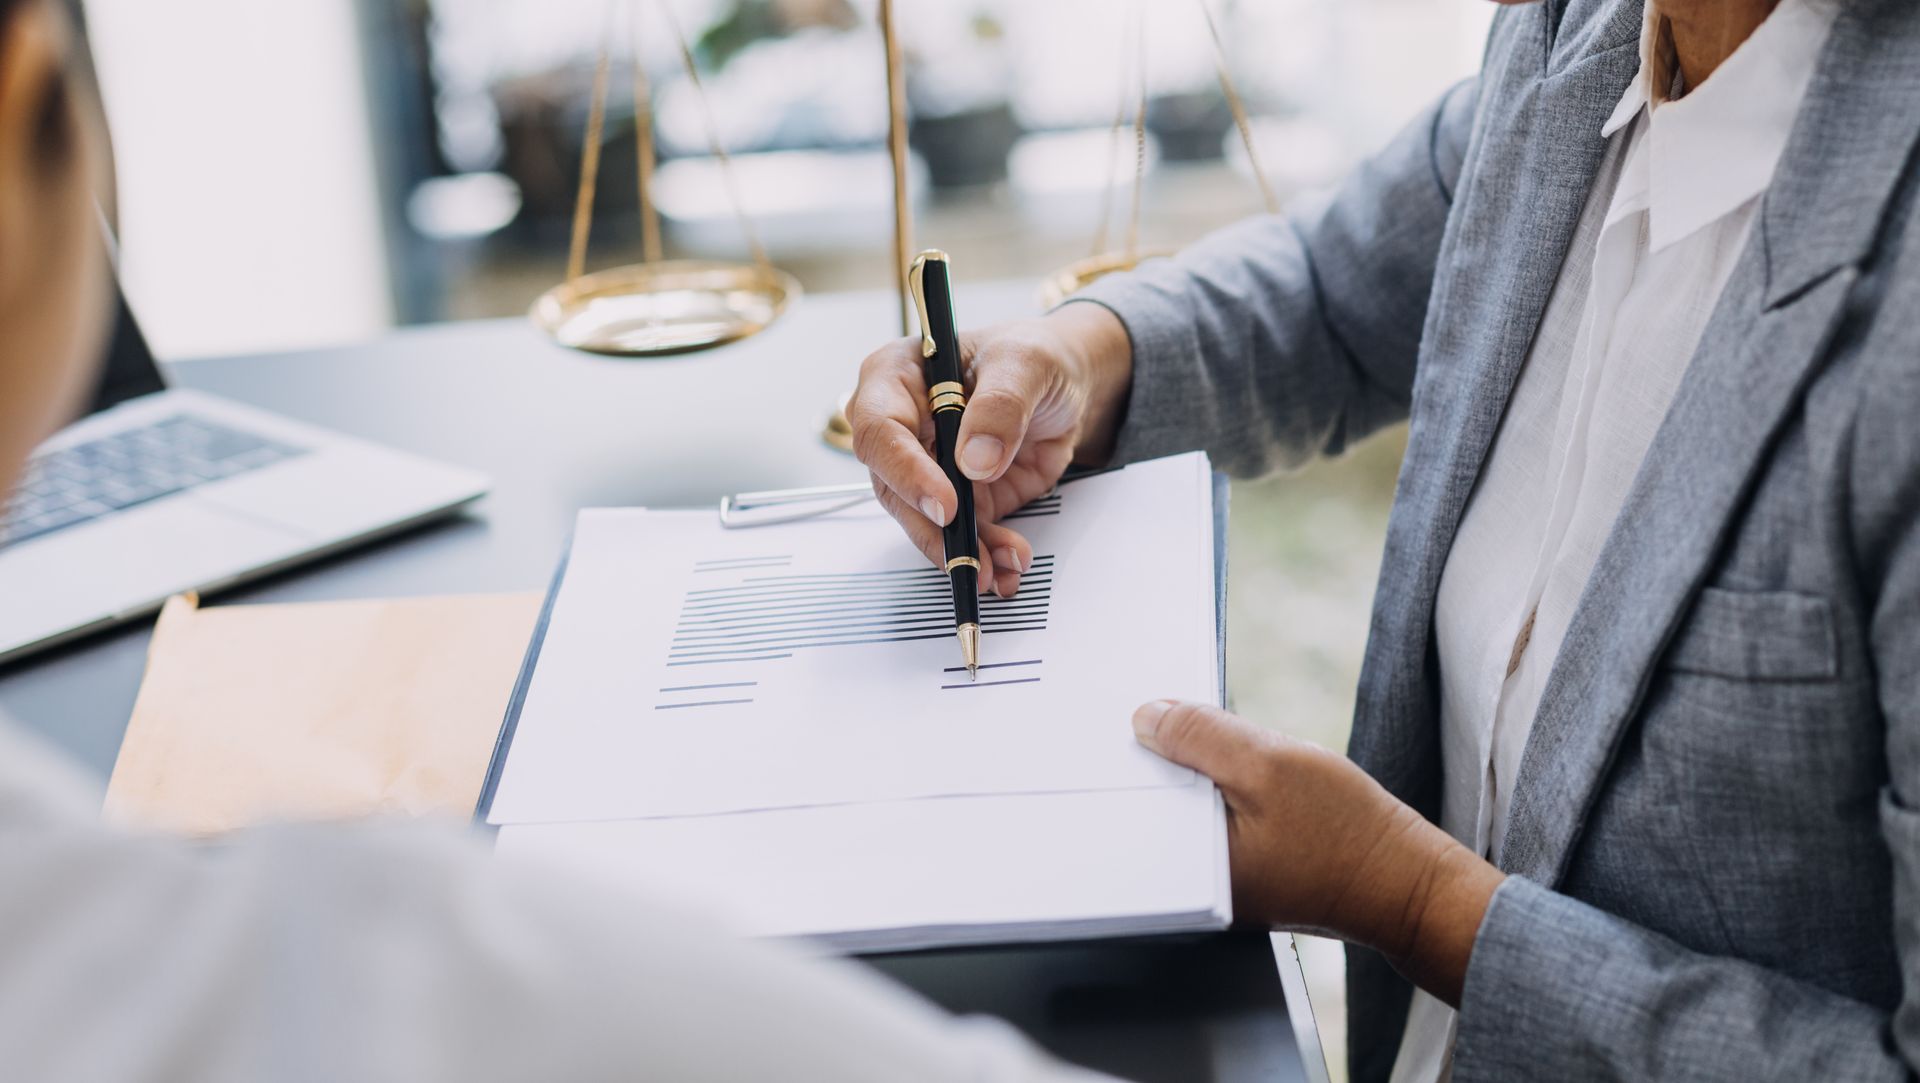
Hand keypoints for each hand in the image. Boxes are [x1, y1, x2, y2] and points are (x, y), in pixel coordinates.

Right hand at [847, 302, 1131, 596]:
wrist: (1066, 383)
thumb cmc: (1034, 355)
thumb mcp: (1025, 362)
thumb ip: (1001, 405)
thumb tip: (976, 458)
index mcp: (897, 378)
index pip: (880, 430)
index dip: (906, 472)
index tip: (945, 503)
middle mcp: (903, 427)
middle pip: (894, 488)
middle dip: (933, 529)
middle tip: (969, 555)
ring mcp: (928, 467)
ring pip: (925, 521)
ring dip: (962, 551)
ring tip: (999, 567)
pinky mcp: (958, 498)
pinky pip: (962, 534)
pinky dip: (985, 554)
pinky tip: (1007, 564)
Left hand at [1131, 699, 1505, 1006]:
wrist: (1406, 884)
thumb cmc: (1347, 834)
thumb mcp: (1268, 766)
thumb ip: (1200, 737)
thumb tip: (1145, 717)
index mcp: (1186, 871)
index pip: (1133, 802)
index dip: (1131, 749)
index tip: (1129, 708)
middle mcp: (1193, 884)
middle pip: (1155, 802)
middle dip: (1161, 755)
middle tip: (1164, 706)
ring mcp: (1218, 879)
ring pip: (1187, 805)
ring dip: (1194, 767)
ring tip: (1205, 731)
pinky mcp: (1242, 868)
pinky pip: (1213, 816)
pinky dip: (1219, 785)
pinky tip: (1237, 762)